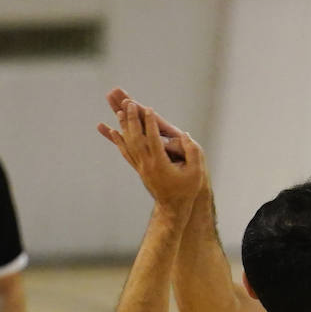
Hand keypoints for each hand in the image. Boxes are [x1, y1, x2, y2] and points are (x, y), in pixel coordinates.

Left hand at [98, 100, 205, 215]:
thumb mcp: (196, 173)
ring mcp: (141, 168)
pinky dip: (119, 141)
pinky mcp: (139, 170)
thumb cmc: (187, 190)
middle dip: (132, 119)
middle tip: (129, 103)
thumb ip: (193, 153)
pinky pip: (126, 153)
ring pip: (129, 144)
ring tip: (118, 111)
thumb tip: (186, 135)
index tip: (148, 109)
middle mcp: (147, 165)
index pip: (153, 139)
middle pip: (136, 138)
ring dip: (123, 127)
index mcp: (160, 164)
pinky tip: (114, 132)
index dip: (150, 123)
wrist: (174, 208)